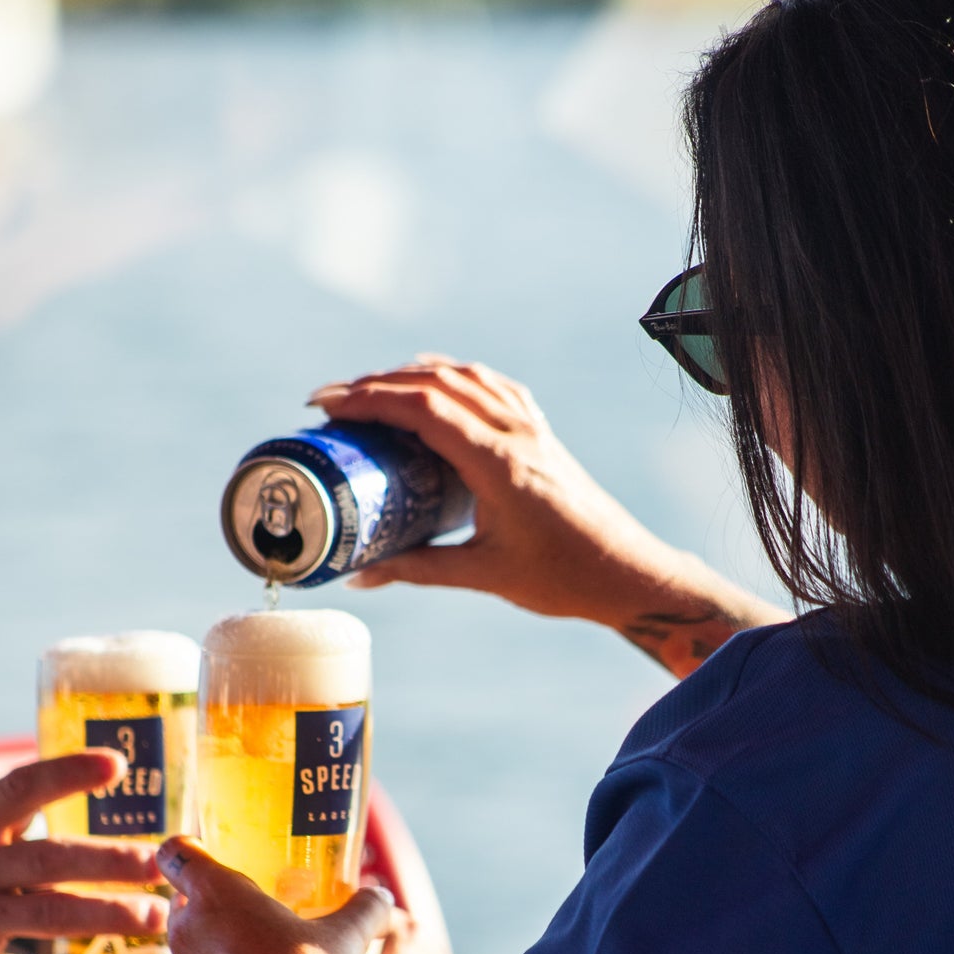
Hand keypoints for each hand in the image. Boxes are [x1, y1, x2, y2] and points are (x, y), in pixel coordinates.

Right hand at [0, 751, 167, 953]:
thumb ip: (7, 818)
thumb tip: (87, 780)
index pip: (21, 790)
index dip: (67, 775)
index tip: (116, 764)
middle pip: (50, 859)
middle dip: (110, 860)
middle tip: (160, 864)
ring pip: (49, 914)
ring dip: (108, 915)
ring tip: (156, 917)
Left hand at [158, 836, 395, 953]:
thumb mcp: (346, 934)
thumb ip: (364, 908)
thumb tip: (381, 896)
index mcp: (217, 894)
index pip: (175, 855)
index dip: (186, 851)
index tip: (202, 854)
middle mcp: (188, 934)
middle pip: (180, 908)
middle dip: (205, 910)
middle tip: (242, 916)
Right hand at [308, 356, 685, 622]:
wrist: (626, 572)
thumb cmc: (562, 578)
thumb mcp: (482, 575)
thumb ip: (417, 570)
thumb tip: (360, 576)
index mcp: (499, 463)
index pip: (424, 407)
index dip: (369, 398)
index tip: (327, 405)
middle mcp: (516, 433)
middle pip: (437, 382)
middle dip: (377, 384)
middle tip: (332, 403)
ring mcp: (532, 428)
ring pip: (465, 376)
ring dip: (413, 374)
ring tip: (371, 393)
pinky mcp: (541, 433)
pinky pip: (492, 386)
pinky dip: (454, 378)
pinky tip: (434, 389)